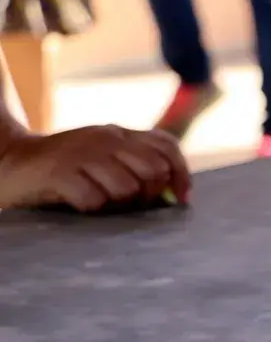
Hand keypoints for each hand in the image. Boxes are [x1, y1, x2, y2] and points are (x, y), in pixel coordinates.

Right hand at [0, 125, 191, 211]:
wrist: (10, 161)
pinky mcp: (59, 172)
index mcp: (119, 133)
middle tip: (129, 204)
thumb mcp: (104, 157)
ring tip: (100, 202)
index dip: (182, 175)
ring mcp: (81, 153)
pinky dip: (91, 208)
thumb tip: (177, 194)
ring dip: (118, 205)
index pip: (168, 147)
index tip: (181, 199)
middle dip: (149, 195)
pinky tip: (78, 202)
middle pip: (154, 172)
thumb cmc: (67, 168)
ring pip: (127, 188)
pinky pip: (95, 200)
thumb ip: (137, 165)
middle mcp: (104, 138)